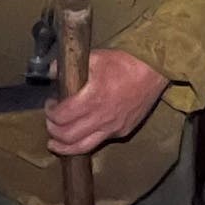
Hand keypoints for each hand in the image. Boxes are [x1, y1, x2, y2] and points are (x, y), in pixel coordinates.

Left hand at [45, 48, 169, 155]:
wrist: (154, 71)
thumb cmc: (125, 63)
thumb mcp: (95, 57)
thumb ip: (69, 65)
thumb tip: (51, 71)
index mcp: (92, 99)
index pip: (61, 117)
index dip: (50, 113)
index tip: (50, 105)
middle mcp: (102, 117)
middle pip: (67, 136)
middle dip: (53, 131)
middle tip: (51, 122)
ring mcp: (113, 127)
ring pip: (82, 147)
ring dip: (64, 147)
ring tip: (55, 143)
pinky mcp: (123, 131)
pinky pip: (100, 141)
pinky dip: (85, 141)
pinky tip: (82, 134)